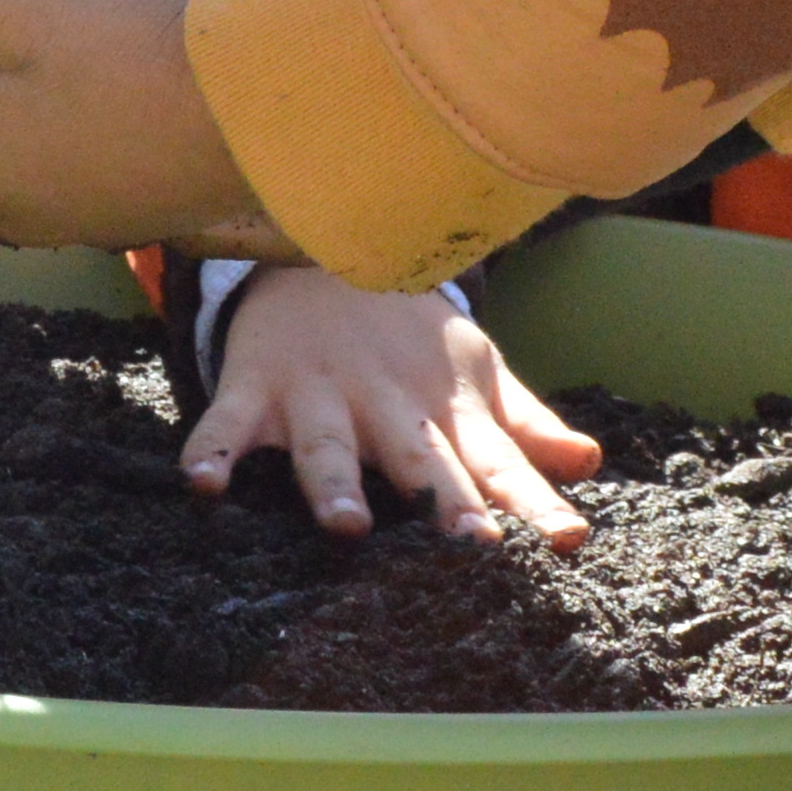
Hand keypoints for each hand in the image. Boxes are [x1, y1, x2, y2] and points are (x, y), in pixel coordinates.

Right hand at [193, 270, 597, 545]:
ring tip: (346, 525)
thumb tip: (589, 463)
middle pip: (419, 458)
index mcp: (443, 407)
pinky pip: (228, 423)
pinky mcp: (255, 385)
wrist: (318, 246)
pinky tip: (202, 484)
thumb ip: (525, 426)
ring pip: (327, 443)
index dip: (532, 501)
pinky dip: (212, 448)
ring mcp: (319, 392)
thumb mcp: (471, 372)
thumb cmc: (405, 334)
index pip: (498, 463)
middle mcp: (385, 403)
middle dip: (445, 499)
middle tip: (473, 543)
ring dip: (335, 480)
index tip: (566, 539)